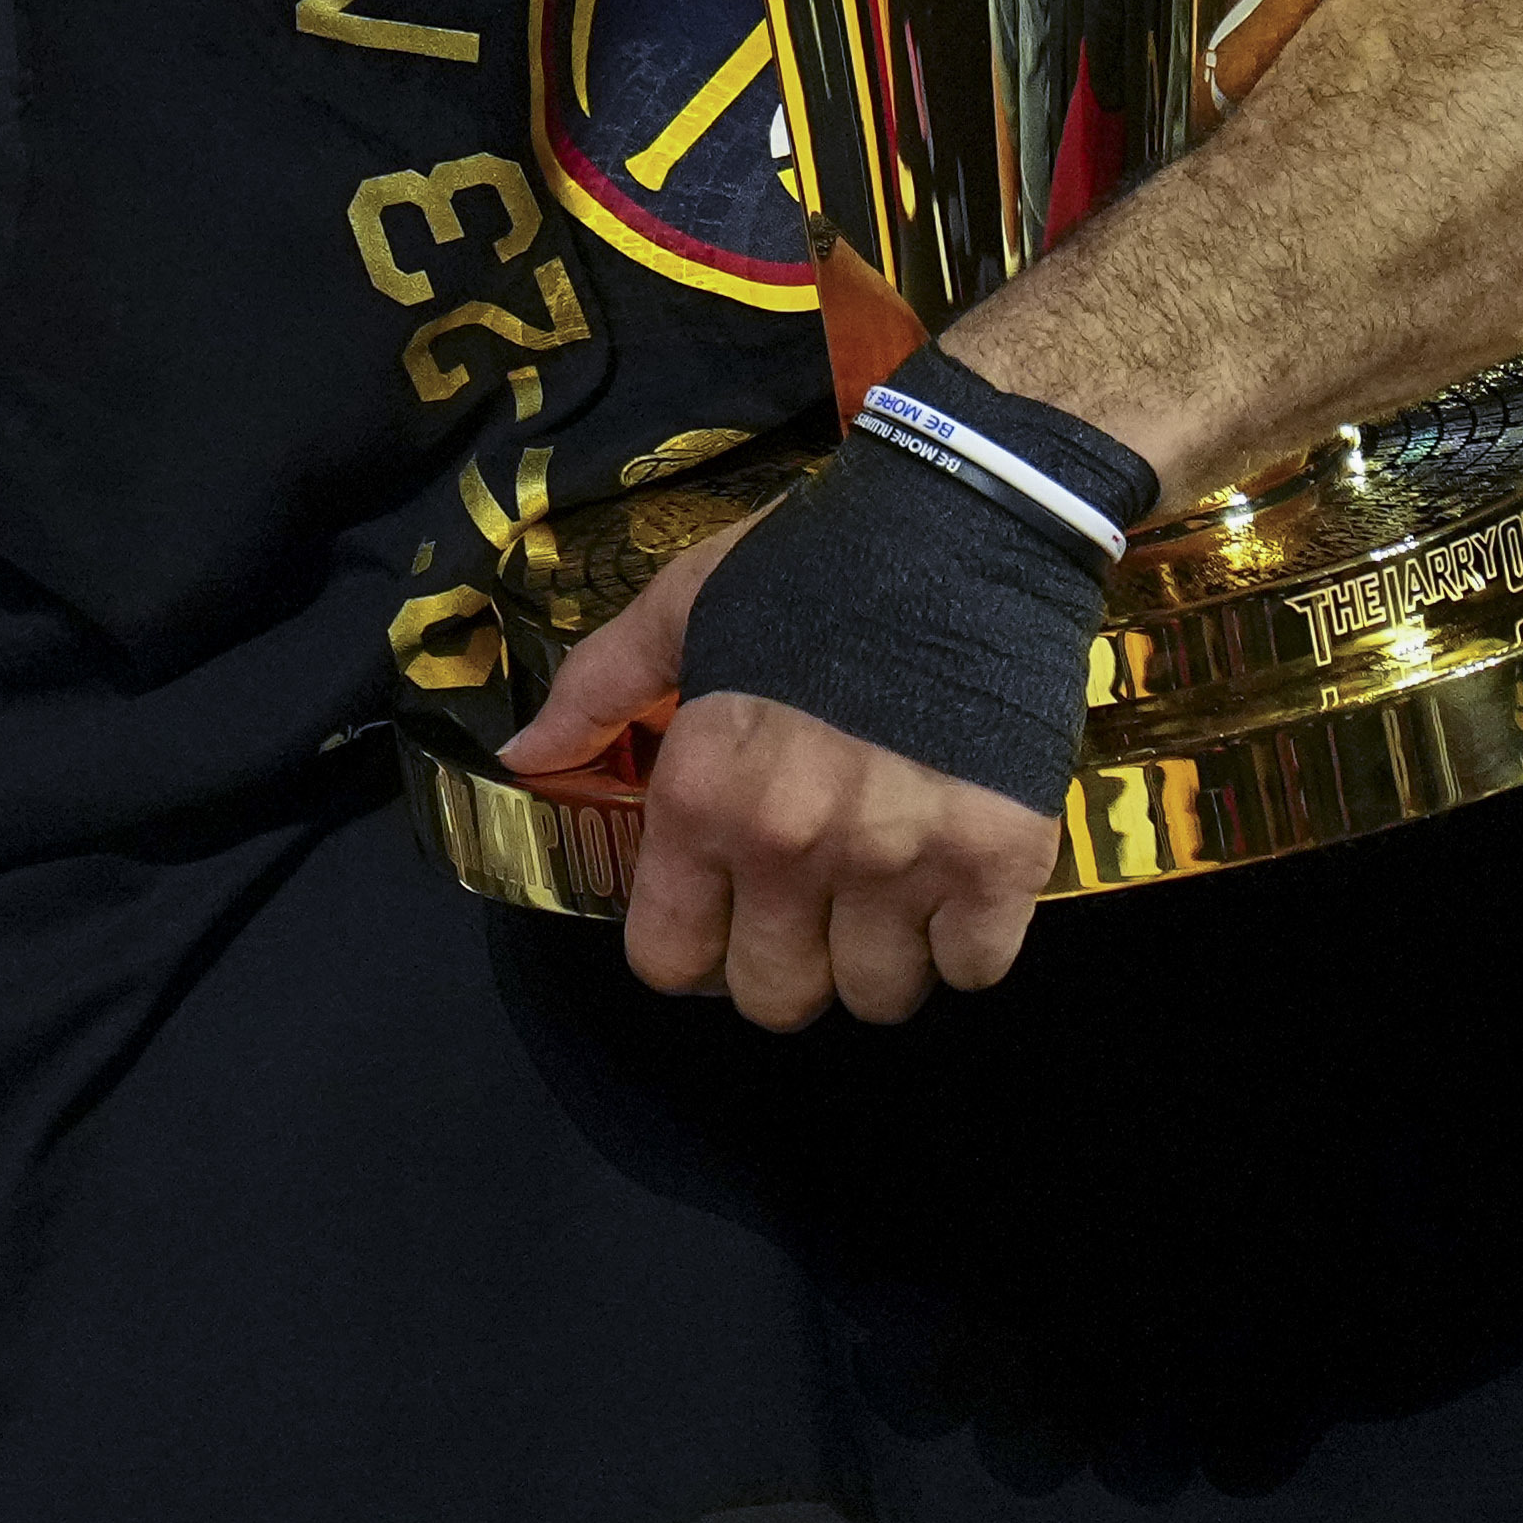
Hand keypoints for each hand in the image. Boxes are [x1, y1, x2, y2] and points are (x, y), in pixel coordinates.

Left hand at [510, 518, 1057, 1026]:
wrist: (964, 523)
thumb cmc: (807, 567)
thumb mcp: (680, 608)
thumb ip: (597, 692)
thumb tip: (521, 759)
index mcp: (703, 793)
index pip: (668, 960)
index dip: (688, 949)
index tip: (717, 917)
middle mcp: (792, 845)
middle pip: (777, 999)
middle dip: (785, 967)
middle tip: (805, 911)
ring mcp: (901, 860)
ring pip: (879, 998)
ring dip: (879, 959)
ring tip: (883, 894)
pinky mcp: (1001, 862)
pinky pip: (975, 970)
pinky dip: (965, 942)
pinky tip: (953, 881)